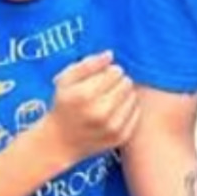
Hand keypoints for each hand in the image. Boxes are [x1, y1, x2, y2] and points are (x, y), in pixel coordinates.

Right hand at [41, 51, 139, 166]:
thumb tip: (110, 54)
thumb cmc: (64, 105)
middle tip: (107, 88)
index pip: (115, 71)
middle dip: (118, 82)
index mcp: (84, 95)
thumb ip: (87, 64)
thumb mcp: (65, 80)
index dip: (110, 71)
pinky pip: (136, 112)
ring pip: (133, 97)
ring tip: (110, 99)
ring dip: (125, 95)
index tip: (102, 76)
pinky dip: (128, 109)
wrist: (60, 141)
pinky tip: (115, 110)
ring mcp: (112, 127)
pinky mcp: (120, 137)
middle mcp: (100, 112)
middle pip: (126, 83)